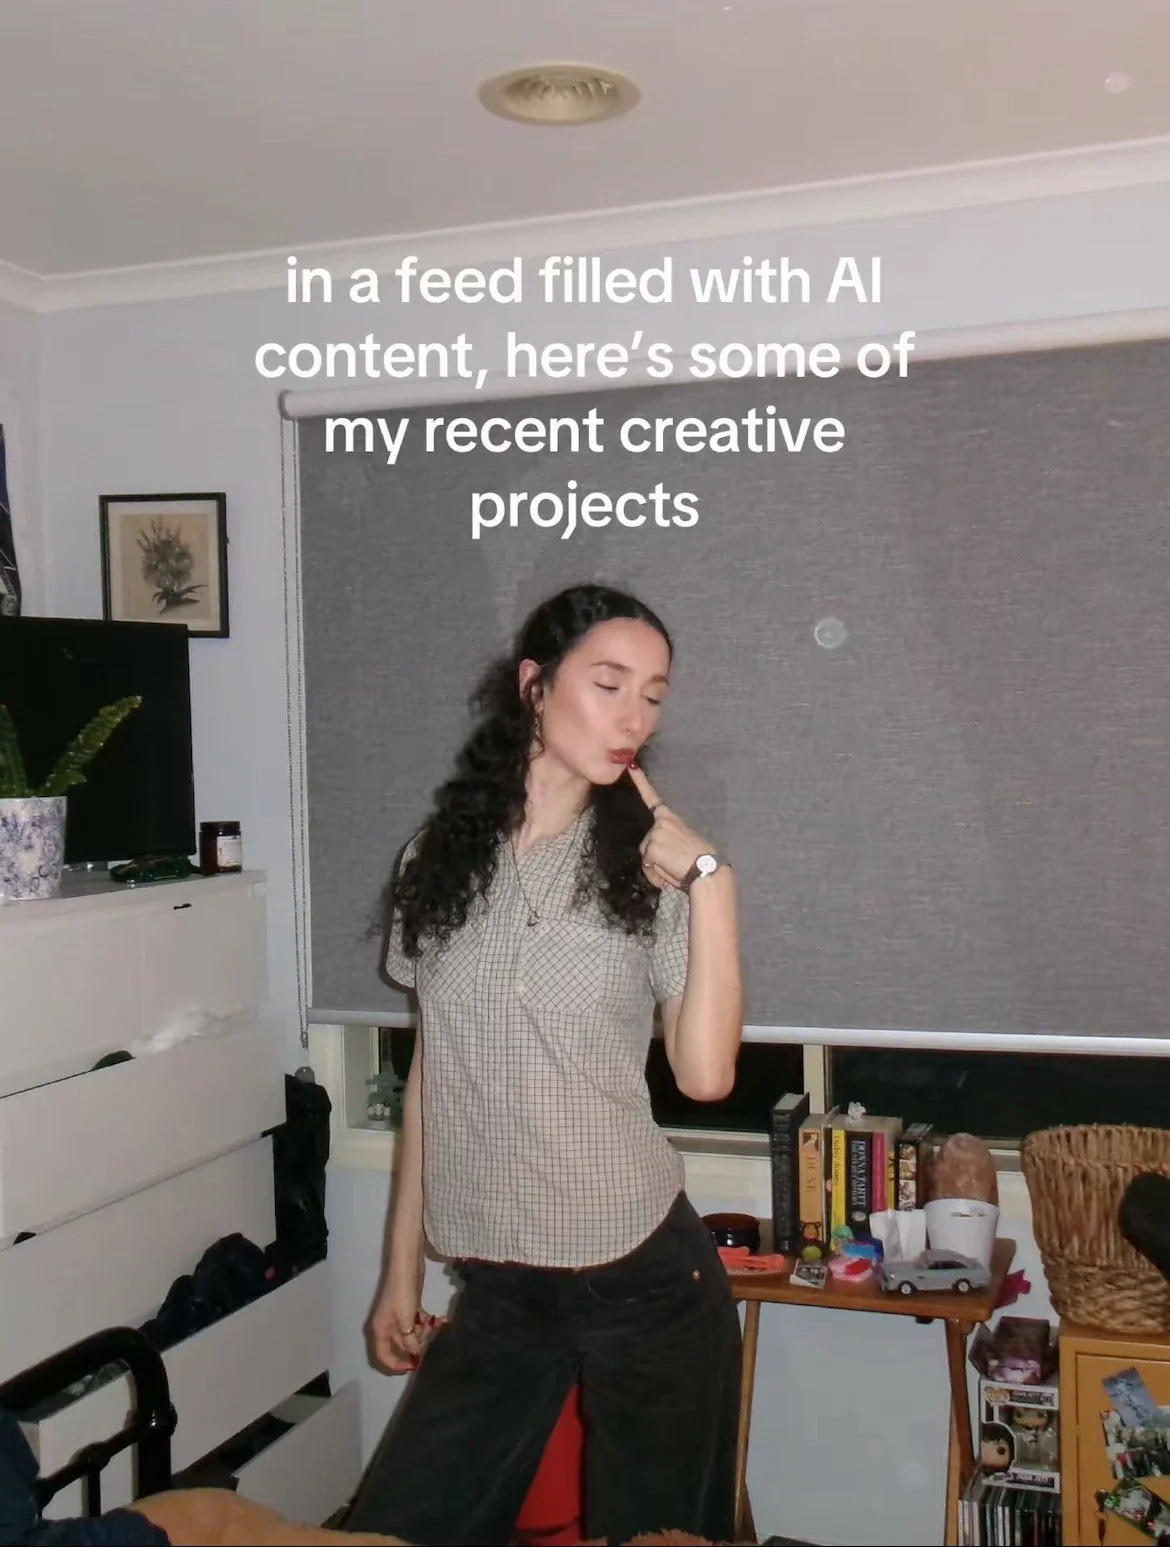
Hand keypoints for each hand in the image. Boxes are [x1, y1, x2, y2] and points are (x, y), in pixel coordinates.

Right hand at [368, 1261, 438, 1374]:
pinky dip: (425, 1324)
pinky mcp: (409, 1308)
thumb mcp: (406, 1319)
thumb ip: (409, 1339)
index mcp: (380, 1329)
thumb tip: (415, 1354)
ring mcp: (398, 1316)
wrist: (406, 1266)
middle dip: (413, 1348)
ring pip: (410, 1334)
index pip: (383, 1355)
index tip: (412, 1367)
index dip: (396, 1365)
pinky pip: (416, 1323)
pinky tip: (438, 1322)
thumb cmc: (402, 1293)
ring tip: (434, 1328)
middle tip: (428, 1347)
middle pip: (398, 1346)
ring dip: (422, 1335)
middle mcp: (386, 1325)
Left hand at [627, 763, 713, 889]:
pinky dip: (655, 872)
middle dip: (655, 855)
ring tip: (674, 866)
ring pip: (646, 854)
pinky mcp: (652, 847)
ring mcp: (655, 833)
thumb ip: (666, 842)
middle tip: (674, 861)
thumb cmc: (698, 860)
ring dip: (655, 864)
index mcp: (671, 819)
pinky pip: (647, 865)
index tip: (631, 766)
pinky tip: (670, 871)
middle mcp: (661, 822)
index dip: (640, 781)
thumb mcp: (682, 843)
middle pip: (646, 842)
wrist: (706, 869)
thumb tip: (652, 855)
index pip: (652, 797)